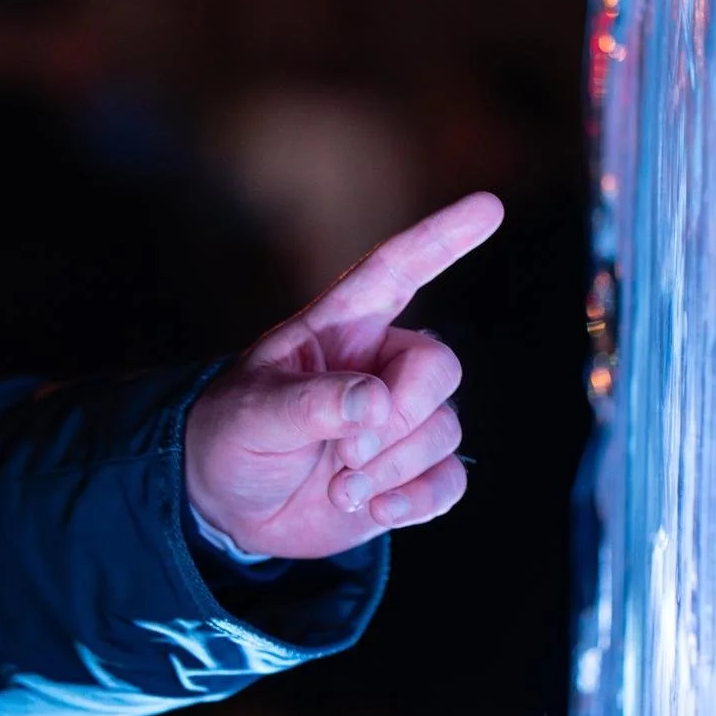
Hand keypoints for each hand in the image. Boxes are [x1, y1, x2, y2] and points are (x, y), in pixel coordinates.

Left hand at [184, 191, 503, 558]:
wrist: (226, 507)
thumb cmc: (231, 436)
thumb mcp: (252, 414)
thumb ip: (310, 403)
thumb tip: (374, 403)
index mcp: (341, 328)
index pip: (397, 271)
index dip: (442, 239)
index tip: (489, 205)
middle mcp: (381, 365)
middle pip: (439, 367)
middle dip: (401, 416)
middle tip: (345, 453)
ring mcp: (400, 420)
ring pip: (445, 430)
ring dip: (393, 467)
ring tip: (339, 486)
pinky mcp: (410, 472)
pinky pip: (451, 479)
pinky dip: (419, 499)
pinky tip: (376, 510)